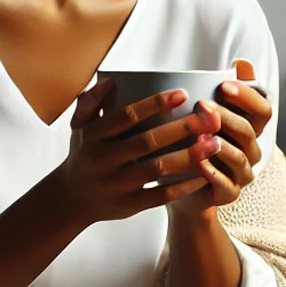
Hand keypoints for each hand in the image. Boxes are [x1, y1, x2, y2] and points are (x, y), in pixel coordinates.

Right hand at [52, 76, 214, 225]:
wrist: (71, 199)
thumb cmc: (83, 155)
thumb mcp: (79, 127)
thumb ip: (91, 102)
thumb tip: (111, 80)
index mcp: (93, 136)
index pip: (127, 116)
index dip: (155, 104)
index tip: (183, 95)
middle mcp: (103, 160)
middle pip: (147, 142)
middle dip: (181, 129)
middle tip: (210, 119)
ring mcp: (115, 185)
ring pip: (156, 169)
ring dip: (188, 157)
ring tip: (214, 144)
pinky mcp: (127, 206)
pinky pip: (160, 196)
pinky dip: (183, 187)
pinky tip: (204, 175)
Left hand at [170, 58, 272, 215]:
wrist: (179, 185)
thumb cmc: (192, 142)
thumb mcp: (204, 113)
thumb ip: (223, 90)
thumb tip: (242, 61)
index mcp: (250, 127)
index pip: (262, 109)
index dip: (247, 96)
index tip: (224, 85)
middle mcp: (251, 149)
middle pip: (249, 130)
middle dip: (227, 116)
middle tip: (202, 105)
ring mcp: (242, 173)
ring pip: (240, 157)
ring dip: (221, 144)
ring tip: (202, 135)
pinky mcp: (229, 193)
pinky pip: (225, 183)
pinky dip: (212, 172)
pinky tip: (198, 162)